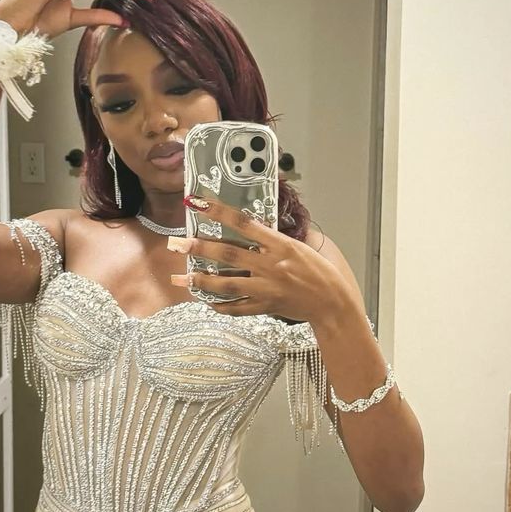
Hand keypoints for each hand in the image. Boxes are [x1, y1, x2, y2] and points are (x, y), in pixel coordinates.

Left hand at [167, 194, 349, 324]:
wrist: (332, 304)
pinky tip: (205, 300)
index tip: (199, 203)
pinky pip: (237, 308)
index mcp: (280, 245)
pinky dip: (220, 305)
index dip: (219, 212)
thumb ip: (275, 238)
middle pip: (228, 255)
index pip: (244, 223)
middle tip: (178, 243)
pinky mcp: (265, 307)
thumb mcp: (301, 246)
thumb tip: (253, 226)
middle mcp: (270, 266)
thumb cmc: (320, 272)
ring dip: (201, 280)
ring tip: (181, 277)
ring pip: (227, 284)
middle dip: (200, 248)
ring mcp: (266, 289)